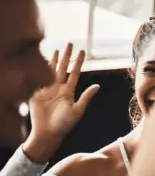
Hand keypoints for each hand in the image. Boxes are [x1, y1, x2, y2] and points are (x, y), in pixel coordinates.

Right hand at [23, 44, 99, 161]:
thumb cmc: (64, 125)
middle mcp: (58, 88)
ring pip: (50, 70)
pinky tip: (40, 59)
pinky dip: (38, 68)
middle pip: (63, 68)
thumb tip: (98, 86)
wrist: (47, 133)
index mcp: (69, 92)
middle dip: (66, 56)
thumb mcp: (77, 110)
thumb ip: (86, 97)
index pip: (75, 73)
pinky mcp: (35, 92)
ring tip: (57, 48)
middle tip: (70, 43)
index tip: (82, 50)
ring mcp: (46, 89)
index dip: (78, 62)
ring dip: (53, 59)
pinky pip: (37, 78)